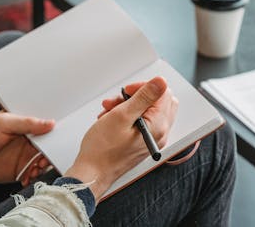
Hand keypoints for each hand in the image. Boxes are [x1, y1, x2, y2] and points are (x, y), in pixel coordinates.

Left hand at [0, 111, 54, 185]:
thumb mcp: (4, 123)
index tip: (54, 145)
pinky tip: (26, 178)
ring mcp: (26, 156)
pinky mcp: (20, 170)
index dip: (54, 137)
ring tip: (34, 171)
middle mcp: (30, 141)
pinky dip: (33, 178)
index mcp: (29, 126)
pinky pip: (33, 175)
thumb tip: (51, 123)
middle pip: (49, 148)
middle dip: (49, 155)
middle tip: (41, 161)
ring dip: (42, 168)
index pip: (49, 130)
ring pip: (43, 163)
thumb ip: (28, 123)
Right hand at [65, 76, 177, 201]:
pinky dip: (126, 116)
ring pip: (147, 111)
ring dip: (127, 106)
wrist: (92, 173)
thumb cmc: (103, 150)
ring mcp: (152, 138)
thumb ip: (144, 97)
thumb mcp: (122, 115)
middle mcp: (160, 133)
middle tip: (119, 100)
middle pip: (158, 101)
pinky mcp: (143, 142)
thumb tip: (161, 81)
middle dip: (136, 96)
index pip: (163, 93)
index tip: (127, 91)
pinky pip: (141, 122)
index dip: (143, 87)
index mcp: (158, 126)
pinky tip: (110, 119)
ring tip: (109, 111)